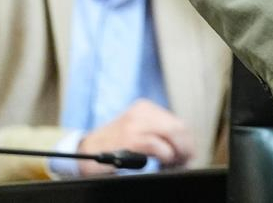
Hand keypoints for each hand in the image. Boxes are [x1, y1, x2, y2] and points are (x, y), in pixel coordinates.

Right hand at [78, 99, 193, 175]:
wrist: (83, 153)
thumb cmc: (113, 146)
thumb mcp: (136, 131)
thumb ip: (156, 132)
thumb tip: (183, 146)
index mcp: (145, 108)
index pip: (177, 122)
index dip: (187, 140)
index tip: (189, 154)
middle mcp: (141, 112)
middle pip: (178, 127)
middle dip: (186, 146)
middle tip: (186, 162)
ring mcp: (134, 124)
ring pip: (172, 133)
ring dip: (179, 152)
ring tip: (176, 164)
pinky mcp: (129, 139)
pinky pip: (157, 145)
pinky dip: (166, 156)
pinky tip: (164, 164)